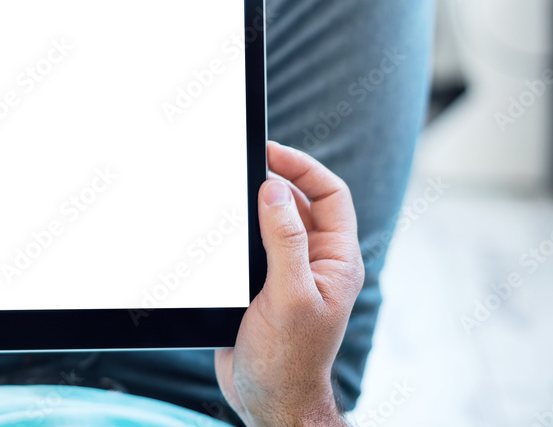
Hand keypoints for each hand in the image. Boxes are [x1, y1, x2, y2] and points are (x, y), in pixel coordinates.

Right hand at [215, 141, 363, 426]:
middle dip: (273, 180)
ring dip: (251, 205)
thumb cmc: (289, 359)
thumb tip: (274, 189)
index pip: (330, 194)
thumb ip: (285, 240)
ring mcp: (288, 272)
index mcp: (335, 259)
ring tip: (227, 192)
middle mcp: (315, 260)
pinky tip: (217, 228)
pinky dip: (235, 231)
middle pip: (299, 201)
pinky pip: (250, 244)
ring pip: (272, 221)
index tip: (270, 152)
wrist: (266, 400)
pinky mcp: (261, 285)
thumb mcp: (290, 295)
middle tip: (241, 165)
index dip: (303, 167)